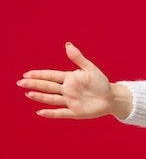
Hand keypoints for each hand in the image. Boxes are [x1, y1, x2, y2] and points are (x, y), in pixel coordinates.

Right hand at [17, 42, 132, 118]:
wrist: (111, 98)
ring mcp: (70, 101)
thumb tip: (67, 45)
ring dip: (40, 97)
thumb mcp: (91, 69)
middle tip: (21, 82)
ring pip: (52, 99)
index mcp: (69, 79)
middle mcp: (67, 90)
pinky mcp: (75, 112)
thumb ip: (79, 58)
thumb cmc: (102, 83)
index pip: (51, 76)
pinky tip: (40, 112)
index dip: (39, 75)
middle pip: (48, 87)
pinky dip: (51, 113)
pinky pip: (61, 112)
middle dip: (35, 84)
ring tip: (28, 94)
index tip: (27, 73)